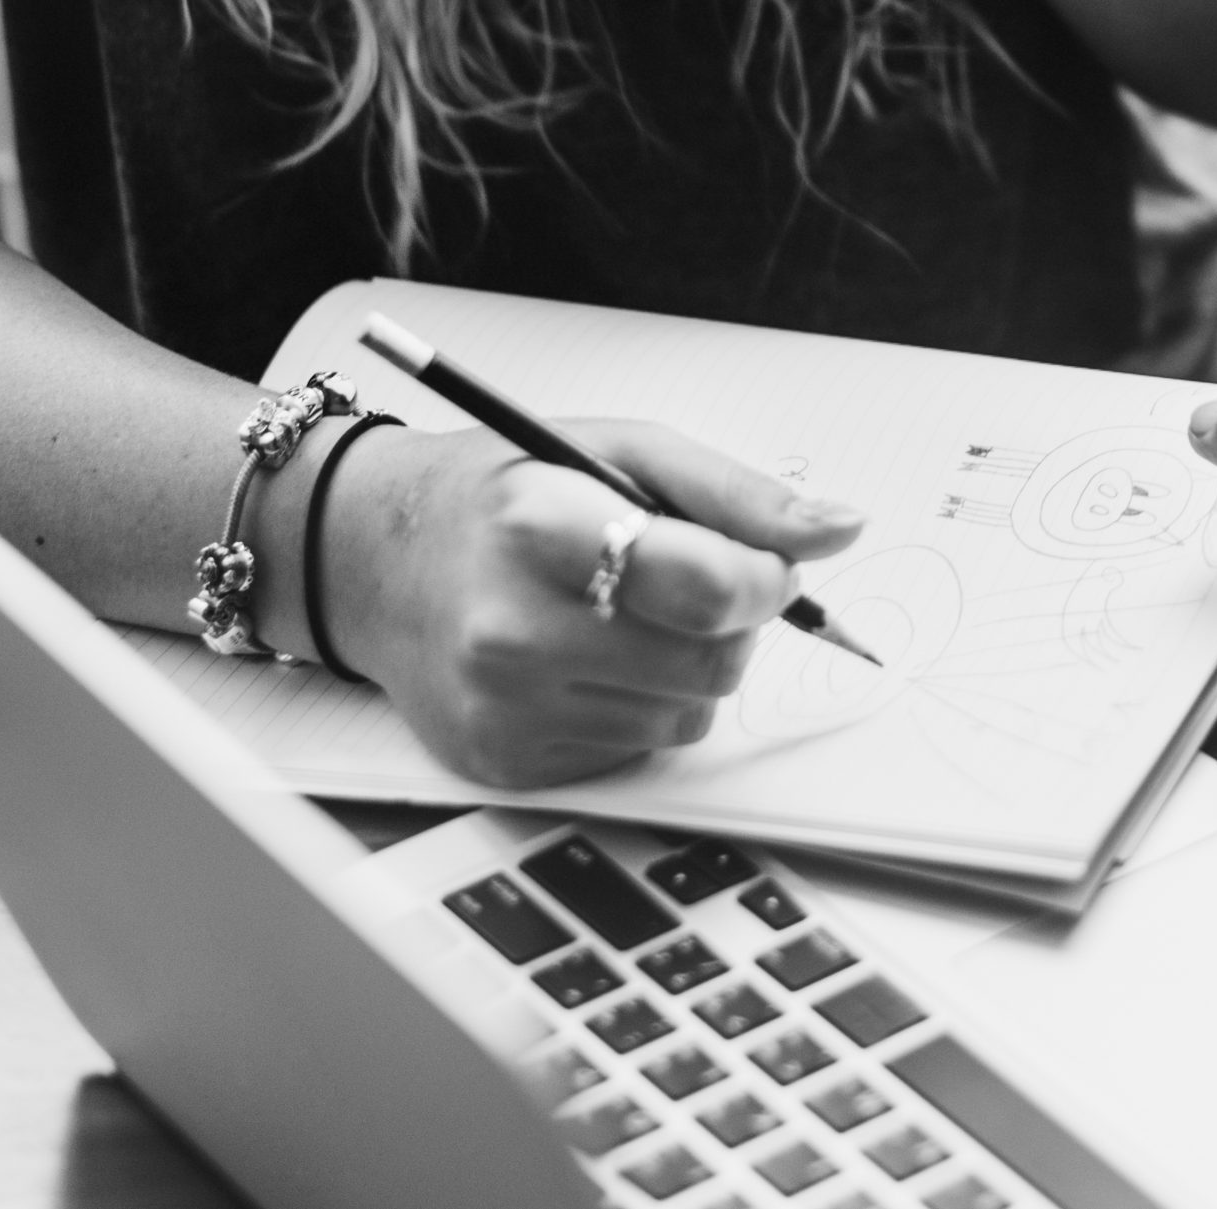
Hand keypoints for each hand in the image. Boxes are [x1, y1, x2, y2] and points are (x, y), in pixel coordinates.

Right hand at [320, 420, 864, 786]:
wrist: (375, 560)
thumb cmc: (506, 493)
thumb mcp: (621, 451)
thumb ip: (738, 493)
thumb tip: (841, 529)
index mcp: (538, 526)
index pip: (709, 585)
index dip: (767, 578)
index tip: (769, 564)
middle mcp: (510, 628)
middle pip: (712, 662)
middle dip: (733, 622)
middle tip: (690, 580)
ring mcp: (503, 708)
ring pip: (687, 715)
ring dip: (688, 667)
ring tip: (624, 614)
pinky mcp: (504, 765)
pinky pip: (637, 749)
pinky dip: (638, 705)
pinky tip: (586, 659)